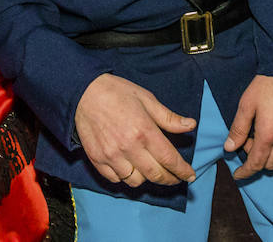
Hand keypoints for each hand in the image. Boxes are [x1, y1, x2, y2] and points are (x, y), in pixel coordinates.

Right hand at [74, 73, 197, 186]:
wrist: (82, 91)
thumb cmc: (116, 92)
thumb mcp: (146, 99)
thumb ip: (168, 117)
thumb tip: (191, 125)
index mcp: (144, 131)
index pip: (170, 160)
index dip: (183, 171)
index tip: (190, 175)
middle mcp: (129, 147)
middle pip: (156, 175)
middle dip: (169, 179)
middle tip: (174, 177)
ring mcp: (111, 155)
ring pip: (136, 181)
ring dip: (146, 178)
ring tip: (149, 169)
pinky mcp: (97, 159)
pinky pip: (116, 179)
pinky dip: (125, 177)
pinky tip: (129, 167)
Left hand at [224, 75, 272, 178]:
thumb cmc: (266, 86)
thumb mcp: (246, 105)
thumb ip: (238, 129)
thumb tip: (229, 147)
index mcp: (268, 135)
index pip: (256, 163)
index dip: (246, 172)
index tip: (237, 175)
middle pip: (270, 164)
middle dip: (256, 160)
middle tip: (246, 142)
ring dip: (270, 156)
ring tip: (260, 138)